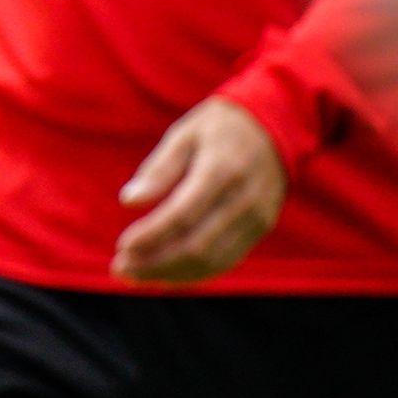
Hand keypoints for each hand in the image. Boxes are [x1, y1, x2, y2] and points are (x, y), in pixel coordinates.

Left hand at [113, 99, 288, 285]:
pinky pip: (226, 260)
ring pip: (211, 260)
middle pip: (197, 245)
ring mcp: (256, 217)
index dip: (151, 236)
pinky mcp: (261, 228)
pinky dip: (193, 273)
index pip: (182, 215)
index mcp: (221, 170)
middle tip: (120, 268)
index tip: (122, 246)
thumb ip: (158, 170)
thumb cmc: (220, 127)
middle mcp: (243, 198)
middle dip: (155, 263)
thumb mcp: (184, 135)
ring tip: (135, 274)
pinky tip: (164, 273)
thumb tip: (127, 202)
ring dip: (170, 274)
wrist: (277, 123)